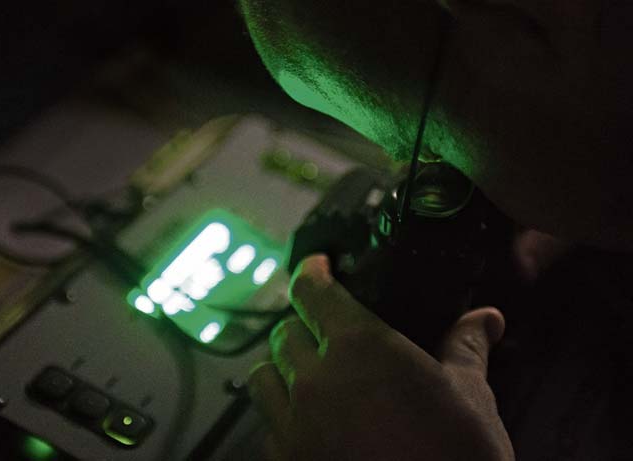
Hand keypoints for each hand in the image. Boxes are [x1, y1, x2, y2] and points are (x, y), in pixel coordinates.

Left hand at [248, 254, 514, 460]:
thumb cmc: (459, 456)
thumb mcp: (469, 396)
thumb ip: (467, 347)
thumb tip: (486, 318)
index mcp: (360, 348)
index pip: (314, 292)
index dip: (311, 271)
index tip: (317, 265)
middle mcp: (316, 380)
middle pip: (285, 333)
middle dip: (301, 323)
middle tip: (322, 328)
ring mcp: (295, 425)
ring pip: (263, 376)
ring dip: (281, 366)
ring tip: (305, 371)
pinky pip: (268, 424)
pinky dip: (280, 411)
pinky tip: (305, 420)